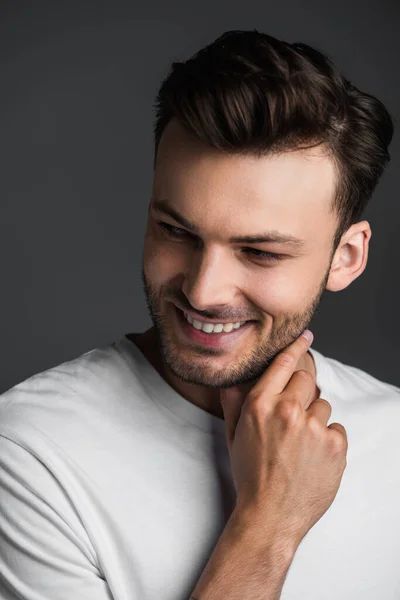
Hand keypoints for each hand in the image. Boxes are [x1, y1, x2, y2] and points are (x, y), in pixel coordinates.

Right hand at [220, 331, 347, 546]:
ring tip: (300, 443)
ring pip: (323, 405)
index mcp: (261, 404)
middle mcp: (288, 411)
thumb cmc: (249, 475)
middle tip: (293, 415)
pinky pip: (337, 428)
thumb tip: (232, 381)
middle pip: (306, 379)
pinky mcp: (335, 446)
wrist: (270, 515)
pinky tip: (313, 456)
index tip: (306, 337)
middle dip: (301, 391)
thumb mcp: (233, 436)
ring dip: (314, 418)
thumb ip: (234, 404)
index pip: (283, 364)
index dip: (296, 347)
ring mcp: (314, 428)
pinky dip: (328, 439)